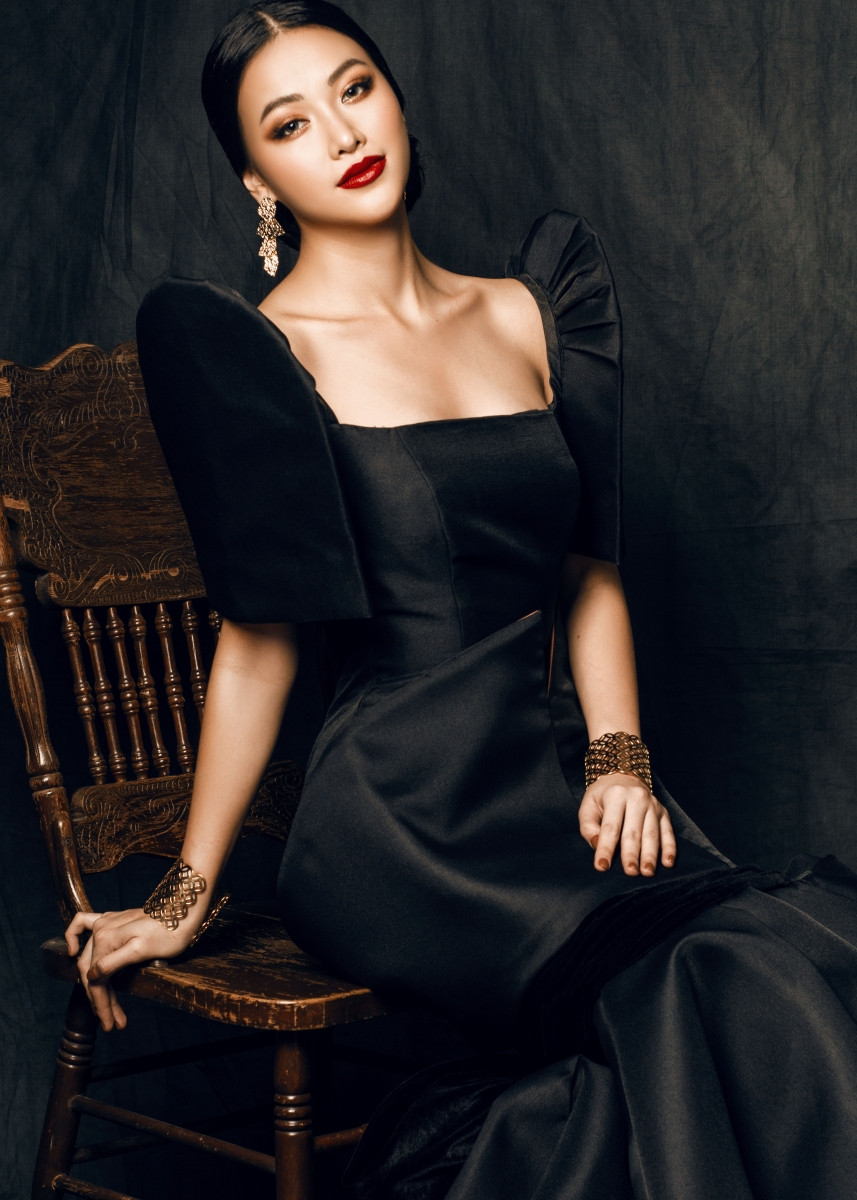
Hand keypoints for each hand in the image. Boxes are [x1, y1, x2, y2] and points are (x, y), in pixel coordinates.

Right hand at [65, 907, 197, 1031]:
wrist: (184, 909)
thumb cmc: (169, 931)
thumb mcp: (142, 950)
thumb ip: (113, 962)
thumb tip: (91, 975)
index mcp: (105, 939)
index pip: (96, 980)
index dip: (102, 1004)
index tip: (110, 1023)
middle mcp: (101, 930)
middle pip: (93, 972)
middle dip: (101, 1000)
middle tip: (112, 1022)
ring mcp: (106, 923)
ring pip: (91, 958)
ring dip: (98, 985)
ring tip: (112, 1010)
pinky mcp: (113, 921)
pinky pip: (84, 924)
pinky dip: (74, 936)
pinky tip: (73, 950)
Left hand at [578, 773, 676, 875]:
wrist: (622, 777)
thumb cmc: (602, 797)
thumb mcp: (588, 806)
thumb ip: (588, 827)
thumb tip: (596, 845)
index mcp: (615, 795)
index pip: (611, 827)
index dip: (606, 848)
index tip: (602, 866)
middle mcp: (637, 798)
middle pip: (634, 831)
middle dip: (632, 854)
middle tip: (630, 872)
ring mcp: (653, 805)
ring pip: (652, 834)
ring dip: (650, 854)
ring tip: (648, 871)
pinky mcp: (663, 812)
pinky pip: (668, 832)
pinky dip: (669, 848)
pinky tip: (668, 863)